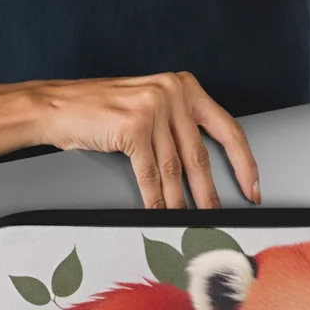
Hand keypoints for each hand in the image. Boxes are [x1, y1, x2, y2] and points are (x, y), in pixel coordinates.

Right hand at [29, 71, 260, 209]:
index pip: (227, 128)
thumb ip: (177, 127)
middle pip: (200, 154)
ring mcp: (153, 107)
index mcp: (184, 86)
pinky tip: (160, 214)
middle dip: (210, 193)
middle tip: (219, 216)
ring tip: (189, 222)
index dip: (243, 162)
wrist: (57, 106)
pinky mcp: (133, 125)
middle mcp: (173, 92)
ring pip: (174, 169)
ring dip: (181, 202)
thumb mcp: (149, 107)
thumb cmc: (100, 111)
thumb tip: (202, 170)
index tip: (252, 187)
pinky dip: (154, 199)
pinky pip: (149, 174)